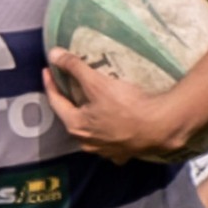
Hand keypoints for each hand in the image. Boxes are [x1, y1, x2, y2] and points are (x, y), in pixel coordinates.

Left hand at [43, 50, 186, 162]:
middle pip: (73, 118)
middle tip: (70, 86)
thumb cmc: (126, 105)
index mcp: (76, 126)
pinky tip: (114, 127)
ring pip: (92, 132)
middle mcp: (87, 143)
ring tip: (92, 104)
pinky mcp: (123, 154)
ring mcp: (105, 152)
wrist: (160, 127)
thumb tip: (53, 54)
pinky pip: (111, 142)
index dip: (50, 84)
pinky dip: (109, 133)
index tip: (48, 70)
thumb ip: (74, 67)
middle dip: (70, 102)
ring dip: (90, 119)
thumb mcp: (97, 82)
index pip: (56, 102)